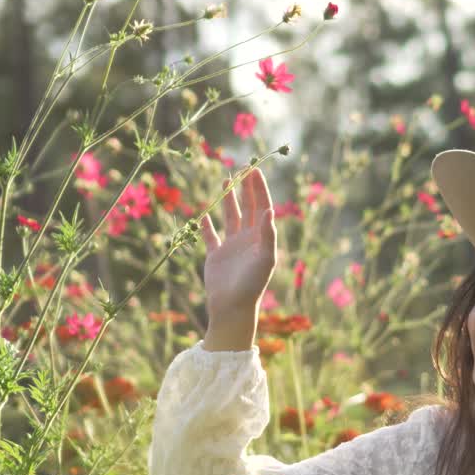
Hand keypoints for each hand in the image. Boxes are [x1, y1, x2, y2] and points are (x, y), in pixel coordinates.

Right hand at [199, 167, 277, 313]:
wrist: (232, 307)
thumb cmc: (252, 285)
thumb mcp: (265, 259)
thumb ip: (268, 235)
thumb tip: (269, 210)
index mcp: (261, 238)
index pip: (262, 207)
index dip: (259, 189)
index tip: (255, 170)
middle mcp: (247, 239)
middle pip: (247, 207)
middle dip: (246, 188)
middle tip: (244, 167)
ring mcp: (231, 246)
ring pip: (230, 216)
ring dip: (228, 199)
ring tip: (226, 180)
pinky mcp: (215, 255)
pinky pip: (211, 236)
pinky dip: (207, 225)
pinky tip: (205, 214)